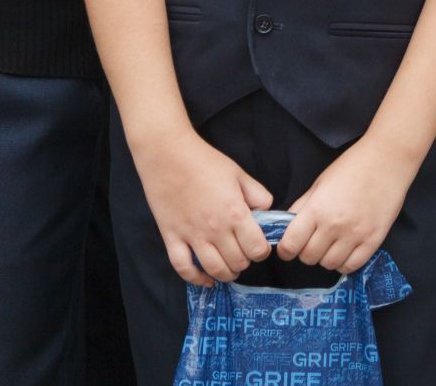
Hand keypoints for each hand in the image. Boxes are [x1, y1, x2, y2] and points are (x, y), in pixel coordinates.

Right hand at [129, 127, 273, 285]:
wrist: (169, 156)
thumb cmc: (206, 162)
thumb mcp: (240, 174)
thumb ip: (258, 195)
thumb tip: (267, 212)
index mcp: (235, 213)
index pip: (257, 249)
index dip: (262, 250)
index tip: (259, 245)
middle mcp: (215, 229)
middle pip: (238, 262)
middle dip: (245, 261)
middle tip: (243, 253)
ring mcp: (192, 236)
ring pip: (214, 270)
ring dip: (226, 273)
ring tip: (230, 269)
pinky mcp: (172, 238)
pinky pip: (183, 268)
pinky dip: (196, 279)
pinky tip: (206, 279)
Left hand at [279, 138, 412, 273]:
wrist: (388, 159)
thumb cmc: (352, 166)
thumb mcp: (320, 183)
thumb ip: (302, 207)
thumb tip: (288, 228)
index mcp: (316, 208)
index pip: (290, 245)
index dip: (285, 250)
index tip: (289, 247)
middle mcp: (334, 225)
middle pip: (308, 258)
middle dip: (306, 252)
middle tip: (313, 241)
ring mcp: (355, 234)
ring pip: (329, 265)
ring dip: (325, 258)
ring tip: (331, 244)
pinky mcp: (374, 240)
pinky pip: (352, 266)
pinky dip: (344, 262)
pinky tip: (345, 250)